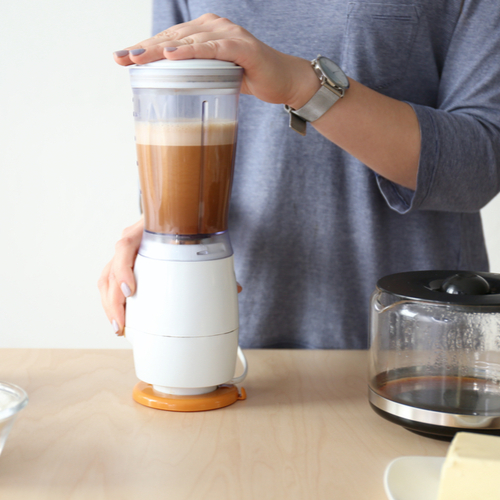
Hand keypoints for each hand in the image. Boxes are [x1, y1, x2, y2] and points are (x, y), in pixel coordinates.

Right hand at [98, 217, 242, 335]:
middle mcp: (130, 242)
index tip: (131, 290)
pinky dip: (113, 302)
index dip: (124, 268)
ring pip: (106, 279)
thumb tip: (236, 287)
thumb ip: (211, 258)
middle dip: (113, 299)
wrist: (175, 211)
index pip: (125, 246)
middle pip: (111, 269)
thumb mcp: (193, 233)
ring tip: (119, 327)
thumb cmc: (182, 223)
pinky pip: (110, 284)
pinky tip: (120, 318)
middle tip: (122, 322)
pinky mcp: (124, 265)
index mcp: (144, 230)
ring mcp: (125, 254)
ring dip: (110, 305)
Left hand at [113, 13, 318, 109]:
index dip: (144, 48)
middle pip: (172, 37)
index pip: (169, 40)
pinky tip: (172, 56)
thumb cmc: (248, 78)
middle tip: (121, 59)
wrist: (283, 81)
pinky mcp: (242, 47)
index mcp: (203, 34)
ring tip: (137, 57)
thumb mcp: (215, 77)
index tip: (119, 60)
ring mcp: (227, 34)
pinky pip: (213, 49)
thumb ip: (194, 76)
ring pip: (188, 41)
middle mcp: (213, 27)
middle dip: (144, 49)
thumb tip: (167, 89)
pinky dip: (192, 52)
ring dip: (160, 50)